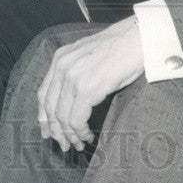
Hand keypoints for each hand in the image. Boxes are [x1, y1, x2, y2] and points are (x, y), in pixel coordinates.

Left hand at [37, 17, 143, 150]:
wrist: (138, 37)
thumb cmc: (121, 47)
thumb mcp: (89, 56)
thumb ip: (74, 72)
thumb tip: (70, 99)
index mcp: (61, 58)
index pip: (43, 94)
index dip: (45, 117)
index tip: (49, 132)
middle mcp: (63, 66)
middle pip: (50, 108)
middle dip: (56, 131)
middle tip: (65, 144)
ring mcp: (74, 77)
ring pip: (62, 117)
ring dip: (70, 135)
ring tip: (79, 143)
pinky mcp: (87, 88)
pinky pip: (77, 119)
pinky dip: (81, 132)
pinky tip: (88, 135)